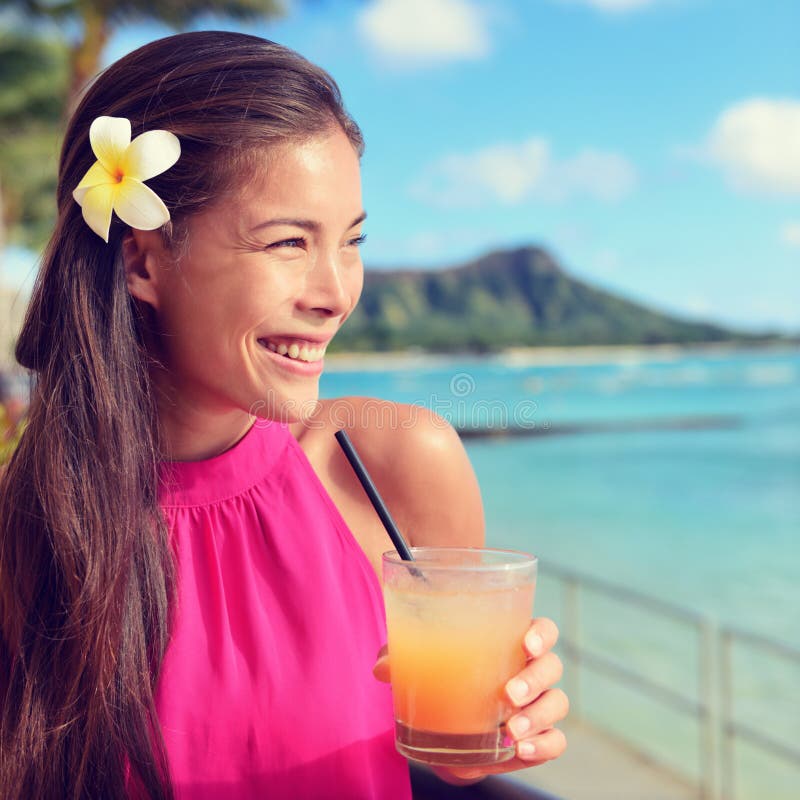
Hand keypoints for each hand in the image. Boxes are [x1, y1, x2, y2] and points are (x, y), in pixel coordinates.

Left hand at [372, 618, 568, 783]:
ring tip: (511, 731)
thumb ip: (401, 661)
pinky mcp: (537, 739)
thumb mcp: (418, 669)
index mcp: (510, 644)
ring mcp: (537, 706)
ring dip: (538, 716)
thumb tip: (381, 667)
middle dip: (535, 680)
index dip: (541, 634)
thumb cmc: (439, 685)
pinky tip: (520, 749)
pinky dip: (543, 746)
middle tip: (509, 694)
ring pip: (557, 704)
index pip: (542, 630)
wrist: (442, 738)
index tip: (526, 644)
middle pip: (552, 667)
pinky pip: (555, 742)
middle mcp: (531, 671)